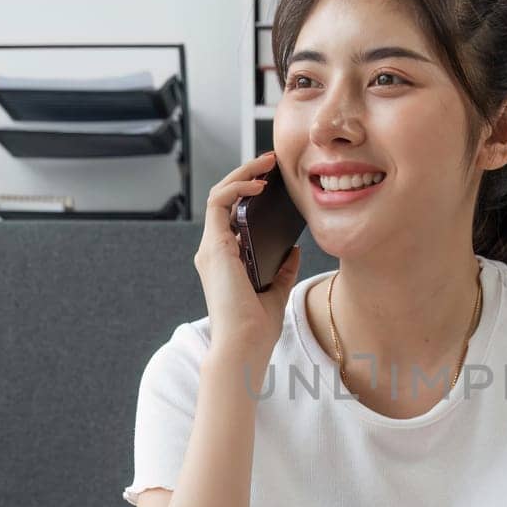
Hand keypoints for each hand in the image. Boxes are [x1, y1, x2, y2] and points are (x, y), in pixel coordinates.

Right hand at [195, 150, 301, 363]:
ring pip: (219, 195)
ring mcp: (211, 248)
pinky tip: (258, 185)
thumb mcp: (277, 291)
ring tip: (265, 163)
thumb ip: (284, 269)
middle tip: (271, 162)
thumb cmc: (257, 327)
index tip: (273, 180)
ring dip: (241, 175)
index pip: (234, 215)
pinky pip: (218, 204)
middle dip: (246, 176)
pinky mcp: (214, 247)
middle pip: (225, 200)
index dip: (250, 192)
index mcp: (227, 260)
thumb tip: (295, 249)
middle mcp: (214, 251)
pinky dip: (236, 188)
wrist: (245, 344)